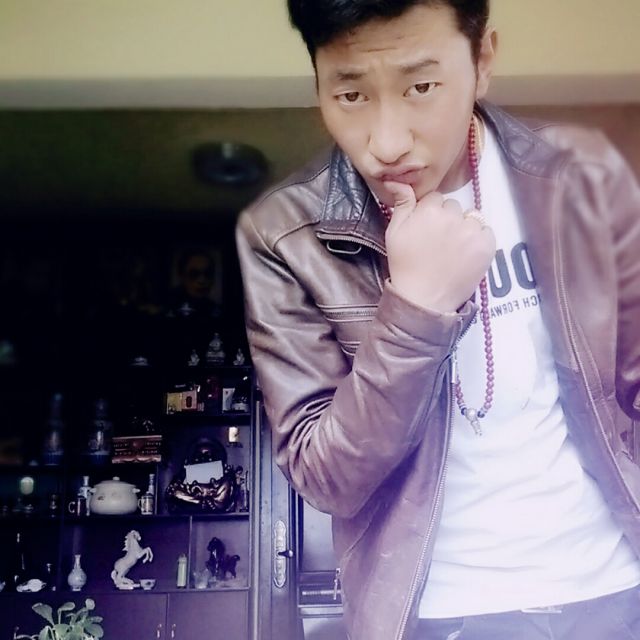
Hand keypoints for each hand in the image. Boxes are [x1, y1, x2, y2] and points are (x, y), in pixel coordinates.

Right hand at [384, 182, 495, 312]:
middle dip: (447, 219)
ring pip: (471, 218)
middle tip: (438, 242)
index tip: (426, 231)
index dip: (430, 214)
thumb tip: (398, 180)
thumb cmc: (404, 265)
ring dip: (464, 228)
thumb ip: (401, 204)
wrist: (423, 299)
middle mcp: (453, 216)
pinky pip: (486, 232)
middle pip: (454, 207)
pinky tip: (465, 254)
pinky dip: (479, 241)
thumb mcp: (394, 232)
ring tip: (453, 250)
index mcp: (429, 210)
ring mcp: (472, 231)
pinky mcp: (487, 246)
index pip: (436, 199)